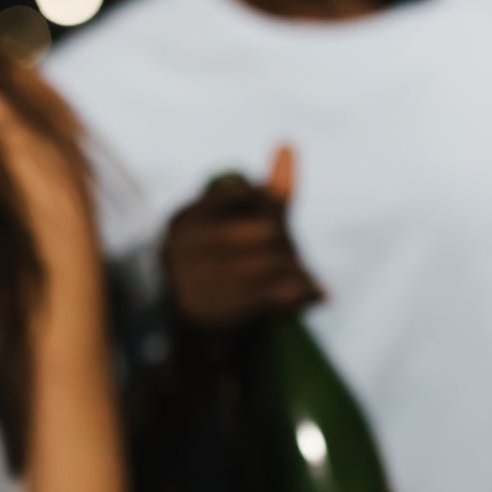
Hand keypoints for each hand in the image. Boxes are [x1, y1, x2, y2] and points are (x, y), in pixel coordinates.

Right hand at [161, 145, 324, 332]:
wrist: (200, 346)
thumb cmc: (226, 280)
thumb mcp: (244, 234)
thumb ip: (269, 196)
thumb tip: (289, 145)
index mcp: (183, 219)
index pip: (250, 195)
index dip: (273, 216)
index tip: (277, 238)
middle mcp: (176, 245)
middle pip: (265, 229)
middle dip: (289, 248)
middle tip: (300, 268)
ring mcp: (185, 279)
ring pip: (271, 262)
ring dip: (299, 275)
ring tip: (309, 286)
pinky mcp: (204, 311)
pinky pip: (267, 294)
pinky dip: (298, 296)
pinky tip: (314, 297)